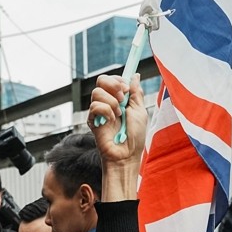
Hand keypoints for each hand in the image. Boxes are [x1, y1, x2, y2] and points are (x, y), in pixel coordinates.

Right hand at [87, 74, 146, 199]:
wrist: (127, 155)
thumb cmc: (135, 138)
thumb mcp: (140, 111)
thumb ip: (136, 93)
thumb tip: (135, 76)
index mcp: (119, 100)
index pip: (113, 80)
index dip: (119, 79)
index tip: (127, 89)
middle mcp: (108, 103)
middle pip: (101, 80)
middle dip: (113, 85)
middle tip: (122, 98)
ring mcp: (99, 112)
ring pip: (97, 92)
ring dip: (111, 102)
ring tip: (118, 115)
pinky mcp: (92, 121)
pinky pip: (94, 106)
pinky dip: (105, 111)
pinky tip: (110, 121)